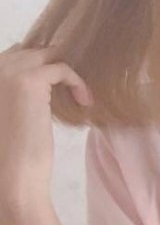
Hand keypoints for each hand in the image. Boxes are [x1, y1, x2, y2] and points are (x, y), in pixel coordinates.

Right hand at [0, 44, 90, 224]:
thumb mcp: (17, 113)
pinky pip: (62, 68)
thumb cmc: (16, 152)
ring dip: (68, 72)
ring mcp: (8, 71)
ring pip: (47, 55)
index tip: (64, 84)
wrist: (14, 173)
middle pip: (31, 51)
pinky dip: (77, 82)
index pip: (17, 54)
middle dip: (56, 65)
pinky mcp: (29, 82)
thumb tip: (49, 81)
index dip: (43, 66)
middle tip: (76, 86)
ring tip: (81, 96)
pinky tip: (85, 101)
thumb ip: (24, 93)